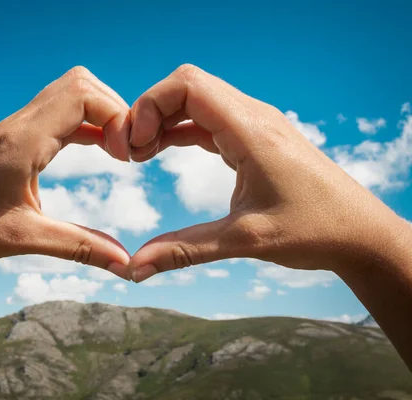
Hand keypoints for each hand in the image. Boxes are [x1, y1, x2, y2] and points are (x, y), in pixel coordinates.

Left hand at [0, 66, 131, 277]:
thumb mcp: (24, 239)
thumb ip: (79, 247)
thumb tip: (126, 265)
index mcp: (23, 141)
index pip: (82, 95)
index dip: (117, 117)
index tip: (126, 157)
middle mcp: (20, 125)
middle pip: (80, 83)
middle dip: (114, 110)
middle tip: (126, 151)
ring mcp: (15, 128)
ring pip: (69, 93)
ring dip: (100, 113)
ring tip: (117, 151)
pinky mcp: (14, 138)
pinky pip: (58, 114)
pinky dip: (85, 123)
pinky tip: (98, 148)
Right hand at [128, 64, 409, 281]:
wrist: (360, 233)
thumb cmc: (315, 231)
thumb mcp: (244, 241)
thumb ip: (184, 251)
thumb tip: (134, 269)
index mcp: (252, 131)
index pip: (188, 85)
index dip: (150, 106)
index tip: (135, 147)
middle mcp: (253, 117)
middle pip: (187, 85)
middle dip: (150, 111)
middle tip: (132, 152)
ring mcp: (255, 124)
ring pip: (196, 98)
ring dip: (164, 119)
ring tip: (141, 154)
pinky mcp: (255, 137)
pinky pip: (208, 118)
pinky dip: (179, 129)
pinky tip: (161, 151)